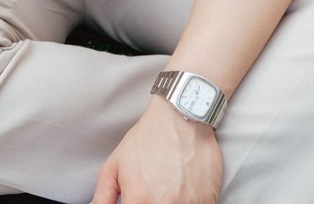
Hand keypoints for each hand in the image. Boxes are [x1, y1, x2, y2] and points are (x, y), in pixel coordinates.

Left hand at [92, 99, 222, 203]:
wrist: (181, 117)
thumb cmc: (148, 139)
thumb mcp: (115, 164)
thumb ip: (104, 195)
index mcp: (138, 199)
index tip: (136, 199)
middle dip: (150, 203)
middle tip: (151, 191)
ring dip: (170, 202)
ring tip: (167, 187)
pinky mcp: (209, 201)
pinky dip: (188, 202)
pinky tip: (182, 189)